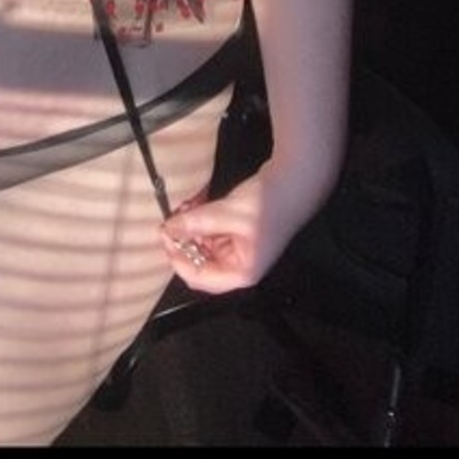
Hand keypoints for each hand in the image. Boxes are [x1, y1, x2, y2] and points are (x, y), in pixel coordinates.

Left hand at [161, 162, 320, 295]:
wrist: (294, 180)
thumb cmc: (267, 203)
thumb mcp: (227, 213)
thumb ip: (196, 223)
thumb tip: (168, 229)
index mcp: (241, 272)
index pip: (199, 278)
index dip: (178, 260)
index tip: (164, 237)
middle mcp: (239, 265)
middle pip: (200, 262)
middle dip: (184, 241)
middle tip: (171, 218)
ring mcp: (238, 248)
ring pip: (203, 245)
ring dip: (191, 227)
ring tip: (184, 206)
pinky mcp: (237, 232)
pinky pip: (211, 231)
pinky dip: (201, 219)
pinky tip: (195, 204)